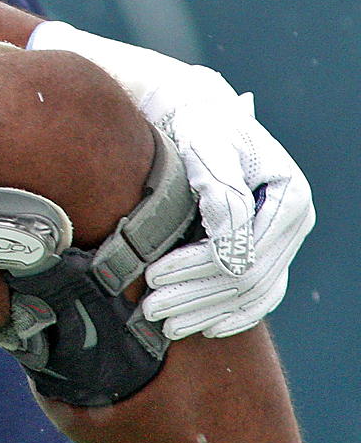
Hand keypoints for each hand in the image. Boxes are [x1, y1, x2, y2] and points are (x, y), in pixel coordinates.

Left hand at [142, 91, 314, 339]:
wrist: (197, 115)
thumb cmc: (199, 126)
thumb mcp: (206, 146)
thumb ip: (220, 190)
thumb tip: (228, 241)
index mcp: (289, 196)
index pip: (243, 251)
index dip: (196, 268)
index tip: (152, 275)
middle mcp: (293, 221)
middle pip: (247, 279)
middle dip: (195, 297)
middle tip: (149, 309)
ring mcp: (282, 239)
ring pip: (251, 293)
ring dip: (207, 312)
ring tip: (163, 324)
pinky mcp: (266, 249)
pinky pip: (259, 294)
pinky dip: (232, 313)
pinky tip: (204, 327)